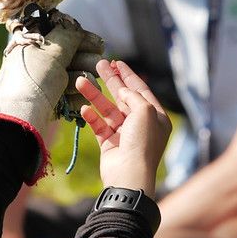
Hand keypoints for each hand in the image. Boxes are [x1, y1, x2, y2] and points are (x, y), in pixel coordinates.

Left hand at [0, 22, 103, 180]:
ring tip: (93, 83)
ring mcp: (42, 84)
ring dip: (84, 77)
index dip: (80, 38)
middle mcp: (35, 62)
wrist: (19, 119)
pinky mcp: (48, 103)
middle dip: (85, 58)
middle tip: (100, 63)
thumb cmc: (33, 80)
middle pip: (68, 56)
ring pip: (69, 75)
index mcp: (29, 45)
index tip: (98, 44)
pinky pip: (67, 95)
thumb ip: (68, 36)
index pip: (59, 35)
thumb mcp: (51, 51)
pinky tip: (85, 98)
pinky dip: (77, 95)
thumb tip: (78, 30)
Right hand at [76, 59, 171, 198]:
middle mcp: (141, 124)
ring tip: (81, 81)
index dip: (129, 75)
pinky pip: (99, 125)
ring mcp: (124, 134)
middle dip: (111, 80)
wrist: (129, 175)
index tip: (117, 62)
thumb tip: (123, 90)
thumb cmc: (142, 142)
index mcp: (156, 117)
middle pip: (123, 97)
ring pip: (108, 109)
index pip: (141, 90)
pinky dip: (92, 116)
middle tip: (99, 64)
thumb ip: (133, 96)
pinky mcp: (109, 144)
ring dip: (95, 96)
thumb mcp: (145, 111)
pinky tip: (84, 108)